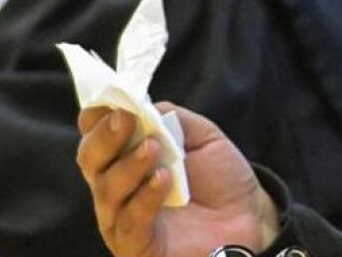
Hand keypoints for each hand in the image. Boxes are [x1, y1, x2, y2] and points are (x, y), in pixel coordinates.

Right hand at [77, 105, 278, 256]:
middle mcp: (116, 187)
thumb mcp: (202, 136)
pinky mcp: (137, 245)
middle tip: (125, 119)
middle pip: (91, 160)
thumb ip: (171, 118)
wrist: (250, 216)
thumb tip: (142, 105)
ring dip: (129, 164)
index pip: (95, 134)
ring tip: (154, 148)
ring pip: (107, 190)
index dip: (98, 116)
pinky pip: (129, 223)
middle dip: (105, 136)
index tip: (115, 100)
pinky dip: (144, 198)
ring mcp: (122, 218)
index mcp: (124, 156)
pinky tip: (163, 179)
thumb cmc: (220, 177)